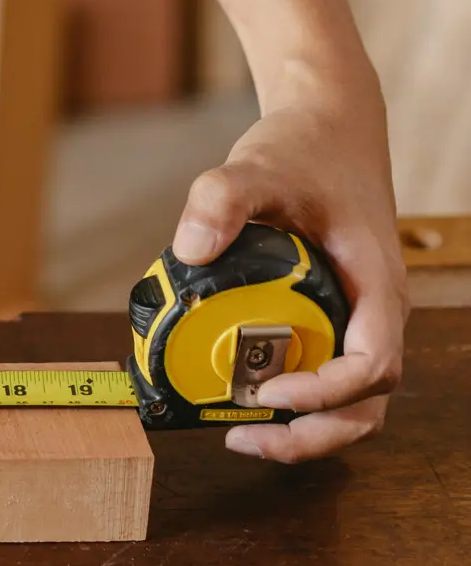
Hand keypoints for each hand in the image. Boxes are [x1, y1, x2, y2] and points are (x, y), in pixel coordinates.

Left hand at [172, 77, 408, 462]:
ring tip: (243, 433)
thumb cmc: (308, 147)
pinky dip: (296, 404)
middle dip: (312, 435)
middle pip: (366, 405)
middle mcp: (376, 312)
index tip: (267, 392)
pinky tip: (246, 396)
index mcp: (376, 284)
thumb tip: (188, 249)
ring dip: (305, 430)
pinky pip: (328, 377)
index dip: (324, 395)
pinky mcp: (337, 317)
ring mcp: (359, 319)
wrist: (330, 126)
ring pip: (351, 403)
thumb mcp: (260, 164)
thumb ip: (223, 197)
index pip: (372, 366)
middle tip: (245, 439)